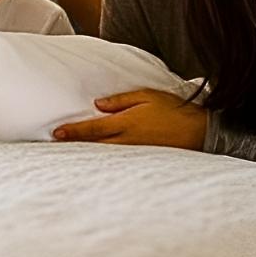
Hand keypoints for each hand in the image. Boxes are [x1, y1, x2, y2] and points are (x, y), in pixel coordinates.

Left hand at [52, 89, 206, 150]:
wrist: (199, 131)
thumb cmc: (173, 109)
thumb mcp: (147, 96)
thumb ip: (121, 100)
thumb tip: (98, 105)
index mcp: (126, 123)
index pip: (93, 128)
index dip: (74, 131)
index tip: (57, 133)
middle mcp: (128, 140)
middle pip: (94, 144)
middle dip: (75, 145)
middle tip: (56, 145)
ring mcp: (135, 152)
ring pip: (104, 154)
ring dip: (87, 154)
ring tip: (70, 153)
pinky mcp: (142, 160)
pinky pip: (118, 160)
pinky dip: (104, 159)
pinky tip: (97, 160)